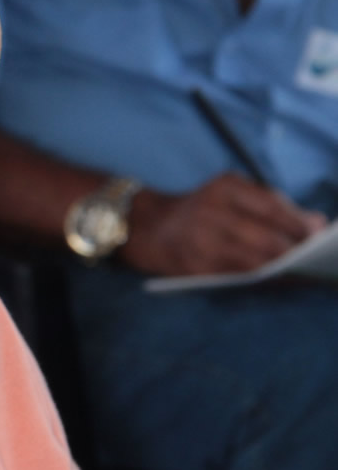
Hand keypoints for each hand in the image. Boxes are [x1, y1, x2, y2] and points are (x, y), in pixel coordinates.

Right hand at [119, 173, 327, 275]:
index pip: (271, 206)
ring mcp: (201, 242)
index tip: (320, 235)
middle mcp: (210, 212)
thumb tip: (319, 223)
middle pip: (266, 238)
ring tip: (307, 273)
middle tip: (318, 261)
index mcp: (223, 188)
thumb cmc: (204, 210)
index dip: (298, 224)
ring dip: (285, 270)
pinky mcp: (196, 267)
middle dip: (296, 252)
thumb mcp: (233, 194)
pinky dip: (264, 281)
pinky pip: (239, 277)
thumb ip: (274, 204)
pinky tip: (281, 281)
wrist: (150, 228)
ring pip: (255, 261)